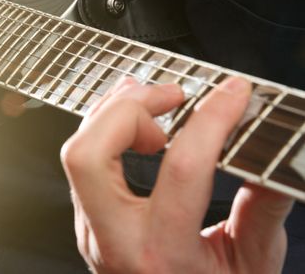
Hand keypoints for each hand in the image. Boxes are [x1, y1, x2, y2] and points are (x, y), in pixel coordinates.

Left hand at [61, 77, 293, 272]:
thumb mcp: (251, 264)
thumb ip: (263, 209)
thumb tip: (274, 155)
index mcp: (164, 256)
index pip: (182, 171)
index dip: (211, 120)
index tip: (233, 94)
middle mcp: (115, 241)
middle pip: (88, 157)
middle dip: (131, 110)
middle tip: (174, 96)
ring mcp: (93, 229)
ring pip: (76, 153)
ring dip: (114, 112)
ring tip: (156, 99)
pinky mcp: (88, 219)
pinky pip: (84, 160)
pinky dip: (107, 127)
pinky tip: (135, 118)